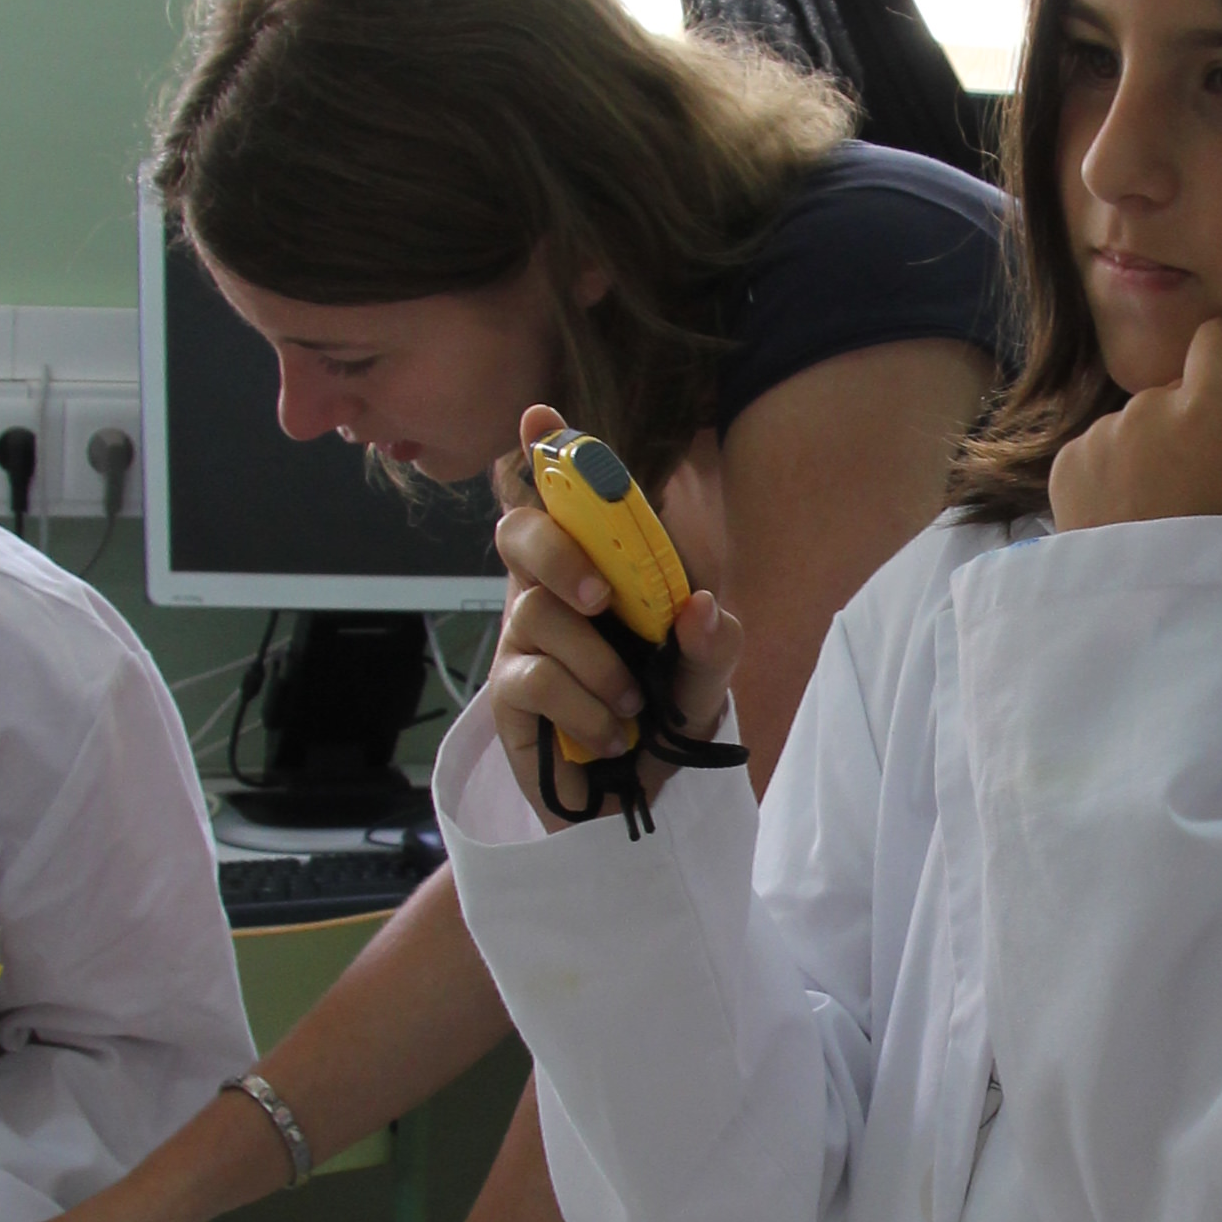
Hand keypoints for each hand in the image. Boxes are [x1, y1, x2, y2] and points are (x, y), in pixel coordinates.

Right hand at [486, 408, 740, 822]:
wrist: (640, 804)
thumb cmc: (664, 722)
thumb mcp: (706, 681)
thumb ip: (713, 643)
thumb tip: (699, 605)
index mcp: (596, 571)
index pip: (564, 500)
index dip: (546, 454)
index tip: (539, 416)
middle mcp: (548, 594)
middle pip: (517, 533)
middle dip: (554, 549)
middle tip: (598, 597)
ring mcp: (522, 644)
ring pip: (533, 613)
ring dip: (594, 662)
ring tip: (632, 703)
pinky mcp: (508, 698)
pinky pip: (531, 679)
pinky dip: (583, 706)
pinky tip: (611, 730)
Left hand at [1048, 320, 1221, 545]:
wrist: (1151, 630)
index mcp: (1207, 407)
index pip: (1220, 336)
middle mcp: (1146, 406)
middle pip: (1182, 388)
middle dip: (1203, 420)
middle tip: (1217, 485)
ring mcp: (1100, 436)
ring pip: (1142, 421)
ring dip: (1161, 448)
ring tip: (1172, 513)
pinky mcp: (1068, 466)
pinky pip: (1104, 448)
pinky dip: (1123, 472)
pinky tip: (1137, 519)